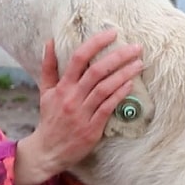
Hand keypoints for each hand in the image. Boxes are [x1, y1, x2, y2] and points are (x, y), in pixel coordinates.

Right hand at [13, 29, 143, 184]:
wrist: (48, 150)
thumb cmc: (49, 118)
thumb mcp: (45, 91)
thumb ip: (49, 66)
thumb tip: (50, 41)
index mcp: (62, 87)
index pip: (78, 58)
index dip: (96, 43)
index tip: (112, 33)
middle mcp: (72, 97)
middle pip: (97, 71)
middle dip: (118, 56)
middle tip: (136, 47)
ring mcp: (82, 113)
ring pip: (105, 88)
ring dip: (124, 74)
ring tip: (139, 63)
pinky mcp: (92, 128)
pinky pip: (108, 107)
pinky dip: (120, 94)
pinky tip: (130, 84)